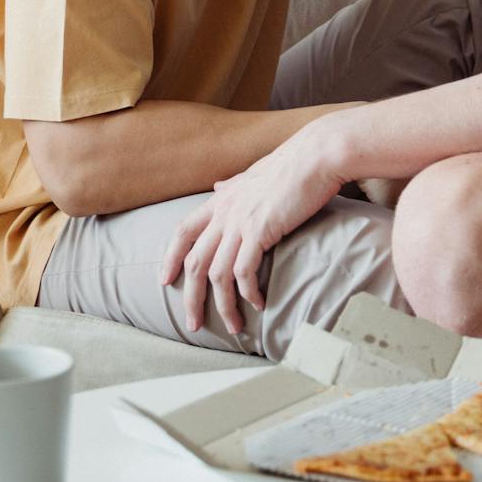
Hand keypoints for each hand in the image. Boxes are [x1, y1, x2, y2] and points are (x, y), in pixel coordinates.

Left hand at [160, 125, 353, 336]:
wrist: (317, 155)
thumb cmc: (293, 163)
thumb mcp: (254, 173)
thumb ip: (234, 184)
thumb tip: (217, 185)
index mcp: (221, 199)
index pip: (183, 231)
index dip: (170, 258)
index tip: (164, 281)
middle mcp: (224, 212)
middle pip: (194, 262)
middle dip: (191, 297)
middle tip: (193, 323)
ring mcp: (240, 222)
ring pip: (217, 274)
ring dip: (223, 306)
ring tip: (234, 326)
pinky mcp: (260, 231)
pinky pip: (244, 272)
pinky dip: (248, 293)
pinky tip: (258, 304)